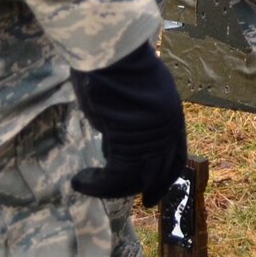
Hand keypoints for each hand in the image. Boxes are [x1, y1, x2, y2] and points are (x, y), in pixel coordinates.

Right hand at [69, 42, 187, 204]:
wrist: (110, 53)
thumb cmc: (114, 63)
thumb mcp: (132, 90)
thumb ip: (132, 114)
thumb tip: (117, 135)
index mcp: (171, 113)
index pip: (176, 154)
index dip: (167, 175)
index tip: (156, 190)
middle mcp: (167, 128)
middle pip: (161, 171)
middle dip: (150, 189)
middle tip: (144, 203)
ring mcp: (151, 136)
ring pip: (136, 178)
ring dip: (110, 187)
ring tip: (85, 182)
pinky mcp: (130, 143)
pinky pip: (115, 177)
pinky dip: (96, 185)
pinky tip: (80, 180)